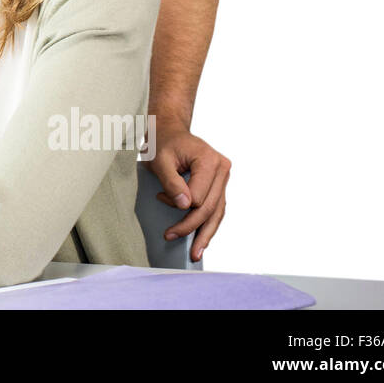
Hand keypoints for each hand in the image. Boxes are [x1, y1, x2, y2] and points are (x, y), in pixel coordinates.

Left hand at [145, 124, 229, 261]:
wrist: (169, 129)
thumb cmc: (163, 142)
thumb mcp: (160, 160)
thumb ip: (171, 182)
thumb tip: (185, 206)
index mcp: (210, 161)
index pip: (199, 196)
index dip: (178, 204)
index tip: (160, 197)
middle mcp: (223, 170)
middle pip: (209, 207)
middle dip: (191, 227)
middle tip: (171, 238)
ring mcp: (223, 178)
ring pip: (217, 212)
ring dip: (204, 233)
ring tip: (195, 253)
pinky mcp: (219, 185)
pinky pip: (215, 208)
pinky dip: (207, 224)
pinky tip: (201, 239)